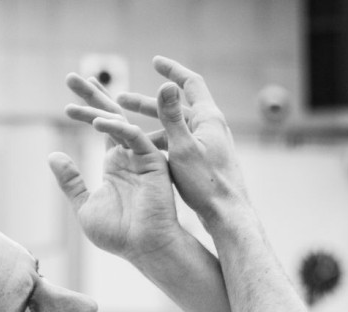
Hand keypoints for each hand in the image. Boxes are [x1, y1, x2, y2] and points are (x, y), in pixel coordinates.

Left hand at [49, 74, 180, 262]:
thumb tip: (53, 156)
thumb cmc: (119, 233)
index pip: (101, 127)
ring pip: (120, 122)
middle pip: (110, 115)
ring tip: (76, 94)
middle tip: (71, 76)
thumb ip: (70, 181)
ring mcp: (142, 156)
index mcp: (116, 163)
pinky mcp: (153, 162)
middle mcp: (129, 154)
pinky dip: (117, 129)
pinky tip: (98, 123)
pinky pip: (134, 138)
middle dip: (91, 94)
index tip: (65, 98)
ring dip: (98, 106)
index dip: (85, 109)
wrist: (144, 249)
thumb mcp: (84, 205)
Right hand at [115, 56, 253, 228]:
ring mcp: (206, 144)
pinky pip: (176, 145)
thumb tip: (166, 85)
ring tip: (124, 131)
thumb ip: (172, 116)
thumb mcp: (182, 148)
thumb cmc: (206, 183)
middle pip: (175, 107)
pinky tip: (141, 155)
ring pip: (173, 129)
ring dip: (149, 127)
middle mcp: (209, 127)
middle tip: (121, 99)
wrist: (226, 213)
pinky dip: (158, 145)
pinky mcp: (202, 160)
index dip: (172, 70)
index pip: (190, 83)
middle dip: (147, 104)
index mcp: (207, 119)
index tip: (155, 61)